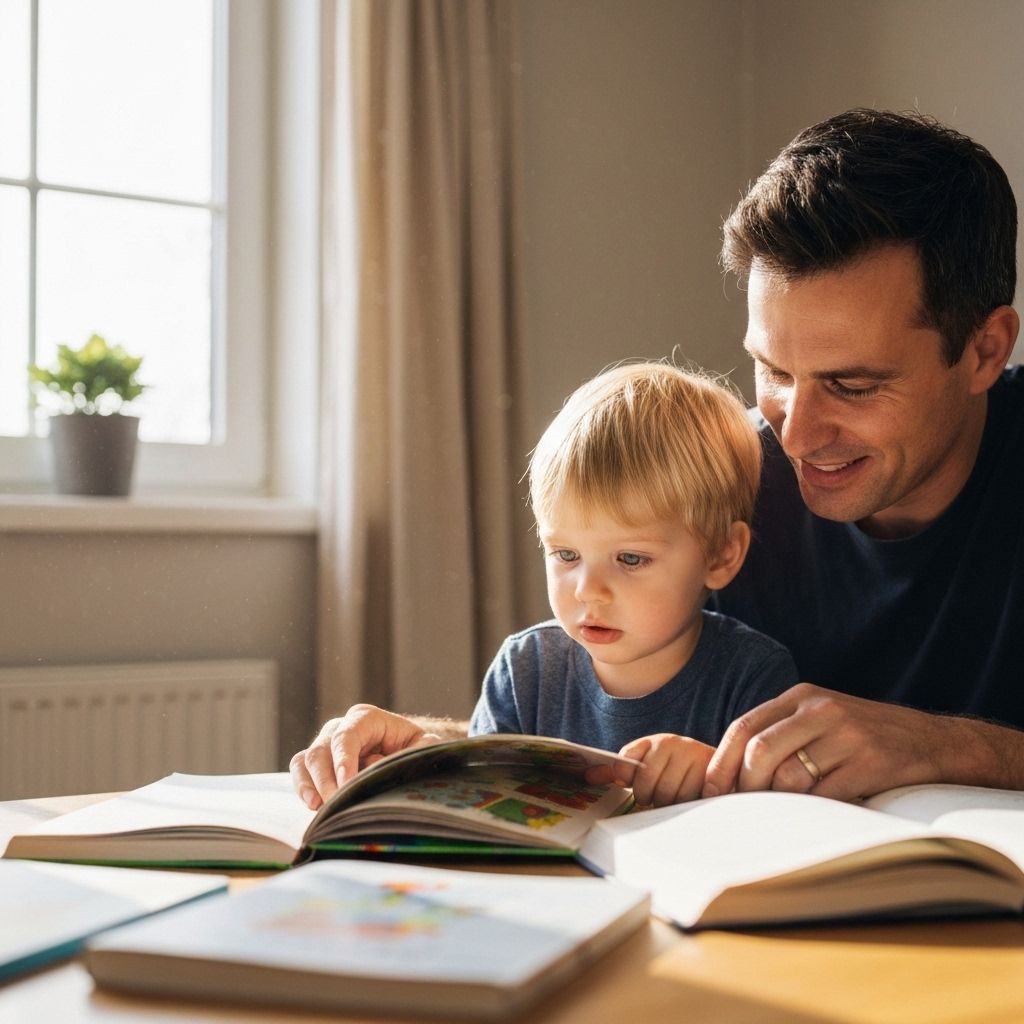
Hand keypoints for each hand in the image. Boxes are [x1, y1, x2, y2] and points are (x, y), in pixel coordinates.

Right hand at [289, 704, 443, 808]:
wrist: (404, 750)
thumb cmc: (413, 746)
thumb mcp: (424, 744)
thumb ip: (419, 749)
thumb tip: (394, 762)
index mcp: (366, 718)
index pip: (347, 735)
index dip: (344, 759)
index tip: (347, 784)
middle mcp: (340, 727)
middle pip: (321, 750)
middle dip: (327, 780)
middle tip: (337, 805)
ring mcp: (325, 744)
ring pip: (305, 761)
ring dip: (311, 785)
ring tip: (320, 807)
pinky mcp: (316, 763)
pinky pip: (300, 772)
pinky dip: (302, 788)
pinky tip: (313, 806)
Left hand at [618, 733, 714, 806]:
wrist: (721, 768)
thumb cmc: (678, 771)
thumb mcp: (651, 764)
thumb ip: (623, 770)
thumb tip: (595, 777)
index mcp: (654, 741)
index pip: (626, 759)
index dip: (623, 777)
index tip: (628, 783)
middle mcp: (672, 743)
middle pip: (646, 781)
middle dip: (647, 797)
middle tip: (654, 797)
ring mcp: (692, 755)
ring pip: (666, 794)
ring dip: (666, 804)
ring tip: (671, 798)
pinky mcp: (709, 772)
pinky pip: (686, 799)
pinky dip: (683, 805)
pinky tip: (686, 799)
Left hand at [702, 683, 947, 801]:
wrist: (932, 741)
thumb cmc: (863, 737)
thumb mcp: (821, 719)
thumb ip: (781, 734)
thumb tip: (728, 773)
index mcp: (802, 697)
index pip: (744, 726)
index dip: (721, 761)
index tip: (709, 790)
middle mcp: (821, 710)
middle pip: (759, 750)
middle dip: (742, 785)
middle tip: (739, 809)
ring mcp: (846, 735)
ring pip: (788, 775)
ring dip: (776, 802)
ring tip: (776, 814)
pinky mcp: (869, 763)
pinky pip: (822, 796)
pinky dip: (809, 811)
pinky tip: (810, 817)